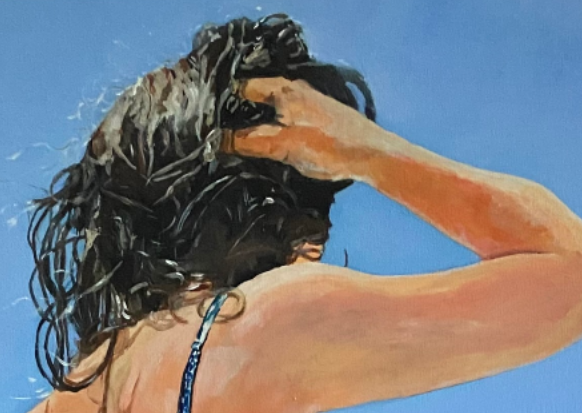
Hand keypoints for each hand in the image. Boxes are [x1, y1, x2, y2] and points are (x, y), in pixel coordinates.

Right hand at [220, 77, 385, 182]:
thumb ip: (251, 142)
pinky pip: (284, 120)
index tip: (209, 122)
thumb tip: (219, 141)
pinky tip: (269, 146)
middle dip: (238, 114)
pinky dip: (272, 129)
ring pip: (271, 109)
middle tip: (220, 136)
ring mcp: (306, 105)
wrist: (372, 154)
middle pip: (256, 98)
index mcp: (284, 91)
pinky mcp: (316, 120)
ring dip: (256, 123)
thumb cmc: (332, 147)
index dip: (224, 103)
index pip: (243, 88)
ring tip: (239, 143)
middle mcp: (295, 92)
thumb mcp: (285, 146)